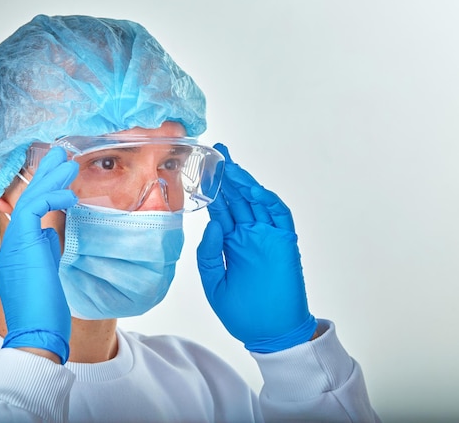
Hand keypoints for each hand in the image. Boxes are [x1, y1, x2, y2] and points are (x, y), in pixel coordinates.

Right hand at [0, 147, 78, 363]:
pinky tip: (69, 193)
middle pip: (24, 200)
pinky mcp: (22, 245)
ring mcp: (13, 245)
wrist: (35, 335)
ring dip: (50, 179)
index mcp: (17, 252)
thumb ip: (48, 250)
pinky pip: (34, 210)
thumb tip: (54, 230)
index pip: (26, 212)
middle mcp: (11, 245)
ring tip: (68, 161)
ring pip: (28, 199)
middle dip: (43, 176)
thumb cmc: (45, 312)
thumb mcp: (48, 273)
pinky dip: (52, 197)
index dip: (40, 190)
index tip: (57, 174)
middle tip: (60, 154)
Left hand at [197, 143, 316, 352]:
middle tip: (218, 152)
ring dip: (245, 183)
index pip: (221, 210)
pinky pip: (278, 215)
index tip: (202, 170)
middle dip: (228, 176)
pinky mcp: (284, 242)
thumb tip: (211, 224)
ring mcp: (267, 237)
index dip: (213, 190)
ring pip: (257, 202)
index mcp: (230, 243)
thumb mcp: (214, 283)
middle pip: (238, 199)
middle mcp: (248, 235)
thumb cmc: (243, 312)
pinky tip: (254, 189)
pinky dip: (268, 200)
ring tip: (231, 165)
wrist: (270, 333)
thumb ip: (209, 253)